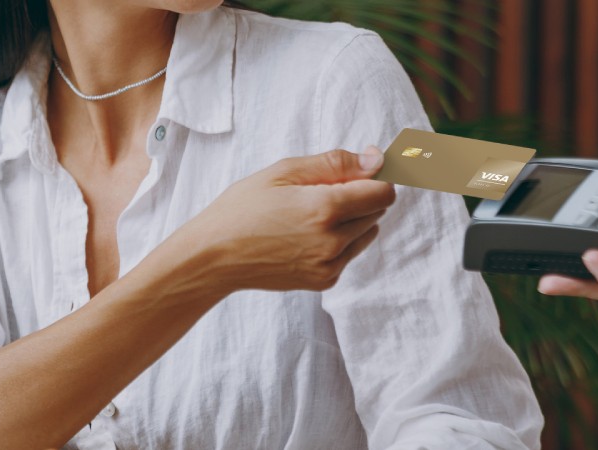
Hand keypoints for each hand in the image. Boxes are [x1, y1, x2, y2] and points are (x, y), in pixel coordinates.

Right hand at [141, 146, 394, 302]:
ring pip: (367, 232)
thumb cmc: (243, 208)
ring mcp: (330, 265)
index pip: (383, 192)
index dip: (377, 176)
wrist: (213, 257)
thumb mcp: (284, 171)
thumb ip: (336, 163)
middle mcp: (333, 241)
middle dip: (360, 195)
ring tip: (311, 213)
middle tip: (321, 190)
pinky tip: (306, 234)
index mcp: (324, 209)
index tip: (362, 169)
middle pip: (377, 211)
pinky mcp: (325, 280)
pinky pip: (350, 253)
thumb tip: (377, 159)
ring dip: (352, 218)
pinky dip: (339, 240)